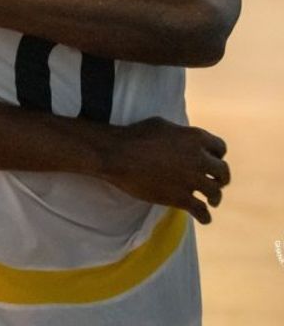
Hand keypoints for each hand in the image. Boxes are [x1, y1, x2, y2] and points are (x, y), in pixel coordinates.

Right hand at [103, 117, 229, 224]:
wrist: (118, 154)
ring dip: (215, 197)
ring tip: (211, 201)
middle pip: (223, 172)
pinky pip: (202, 211)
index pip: (221, 148)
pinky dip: (204, 216)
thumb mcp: (163, 125)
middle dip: (220, 177)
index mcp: (195, 138)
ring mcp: (191, 180)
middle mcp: (199, 158)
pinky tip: (203, 217)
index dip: (217, 155)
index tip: (212, 160)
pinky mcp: (181, 198)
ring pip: (215, 192)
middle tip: (215, 182)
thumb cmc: (136, 135)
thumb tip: (186, 141)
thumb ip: (182, 134)